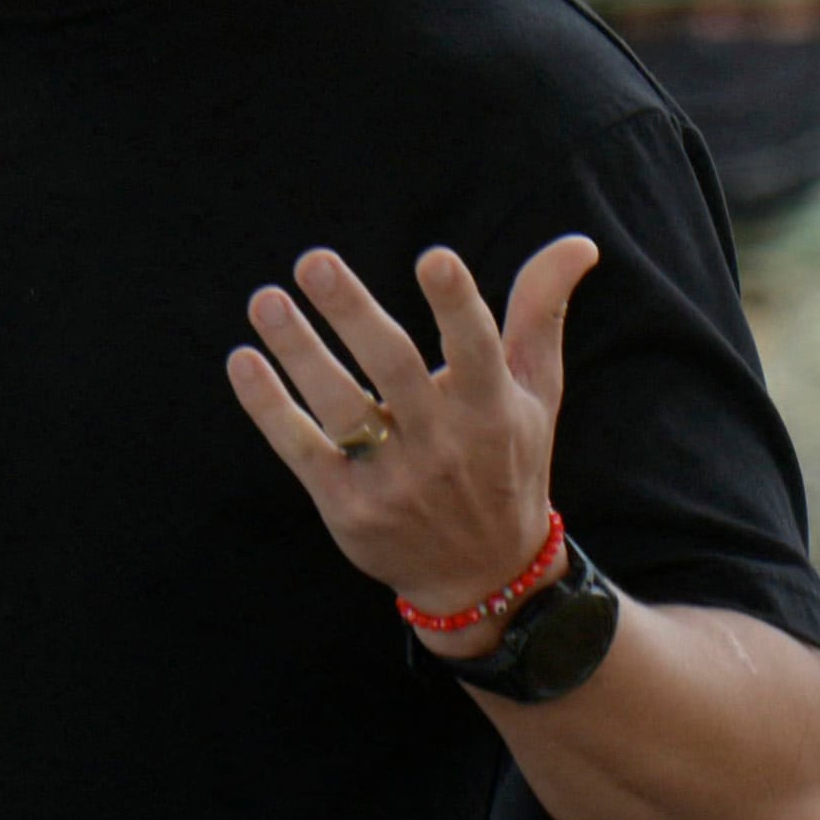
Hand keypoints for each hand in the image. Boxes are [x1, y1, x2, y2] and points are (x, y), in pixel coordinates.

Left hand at [226, 237, 598, 643]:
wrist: (484, 577)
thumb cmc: (507, 462)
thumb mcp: (535, 393)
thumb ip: (540, 313)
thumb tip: (578, 242)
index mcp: (492, 409)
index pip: (477, 350)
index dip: (457, 306)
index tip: (434, 257)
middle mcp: (443, 443)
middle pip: (393, 369)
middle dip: (353, 313)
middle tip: (314, 260)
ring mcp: (393, 478)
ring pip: (340, 406)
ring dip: (299, 351)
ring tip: (265, 300)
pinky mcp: (348, 505)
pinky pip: (301, 449)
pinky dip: (268, 407)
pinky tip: (242, 360)